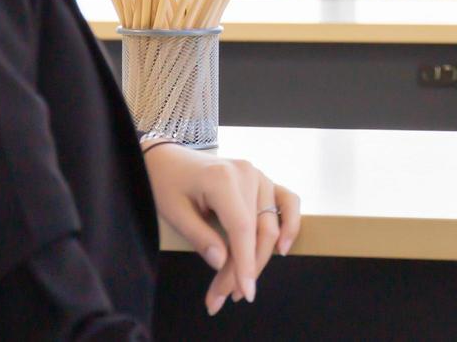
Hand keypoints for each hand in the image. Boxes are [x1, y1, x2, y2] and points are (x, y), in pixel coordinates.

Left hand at [143, 144, 301, 316]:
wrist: (169, 159)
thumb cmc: (167, 183)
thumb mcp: (173, 212)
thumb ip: (200, 238)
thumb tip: (222, 263)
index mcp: (223, 179)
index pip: (242, 229)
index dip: (246, 263)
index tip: (244, 293)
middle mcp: (247, 174)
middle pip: (259, 231)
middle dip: (246, 269)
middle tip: (223, 298)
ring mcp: (259, 175)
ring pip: (272, 224)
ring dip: (261, 257)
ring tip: (243, 282)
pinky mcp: (263, 180)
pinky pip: (287, 201)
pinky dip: (290, 224)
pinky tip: (284, 247)